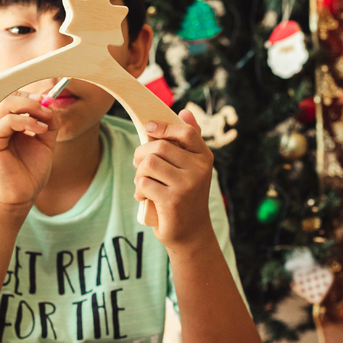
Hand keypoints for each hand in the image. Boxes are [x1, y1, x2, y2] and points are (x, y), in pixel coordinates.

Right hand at [0, 92, 60, 209]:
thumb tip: (51, 103)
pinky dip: (26, 121)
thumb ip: (48, 122)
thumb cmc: (29, 172)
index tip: (49, 100)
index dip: (31, 95)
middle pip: (8, 96)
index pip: (12, 97)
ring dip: (30, 107)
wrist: (20, 197)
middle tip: (48, 107)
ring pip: (6, 104)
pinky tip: (41, 130)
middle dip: (31, 99)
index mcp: (2, 122)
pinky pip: (6, 120)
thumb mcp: (44, 141)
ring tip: (47, 119)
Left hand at [133, 109, 213, 249]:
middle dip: (141, 154)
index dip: (164, 127)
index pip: (185, 132)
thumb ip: (189, 141)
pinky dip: (138, 189)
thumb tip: (185, 110)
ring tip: (142, 182)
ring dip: (138, 173)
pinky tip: (144, 197)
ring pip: (149, 164)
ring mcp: (187, 185)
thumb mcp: (191, 167)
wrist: (191, 232)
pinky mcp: (172, 200)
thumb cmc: (186, 195)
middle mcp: (199, 170)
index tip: (149, 128)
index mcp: (204, 157)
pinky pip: (144, 183)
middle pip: (159, 147)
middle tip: (139, 165)